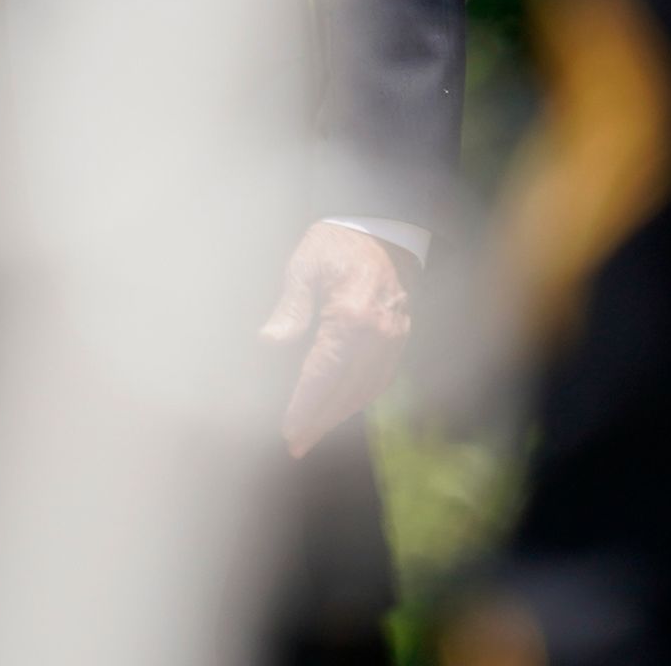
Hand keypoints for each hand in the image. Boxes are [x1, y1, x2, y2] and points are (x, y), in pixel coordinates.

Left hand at [261, 221, 412, 456]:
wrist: (383, 225)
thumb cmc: (337, 241)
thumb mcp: (305, 265)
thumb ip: (290, 307)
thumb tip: (270, 344)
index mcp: (351, 316)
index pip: (323, 375)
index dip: (305, 407)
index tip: (288, 431)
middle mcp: (378, 333)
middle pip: (345, 391)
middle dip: (319, 421)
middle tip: (295, 445)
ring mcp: (394, 337)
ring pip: (365, 390)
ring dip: (339, 415)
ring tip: (312, 432)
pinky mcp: (401, 335)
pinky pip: (381, 378)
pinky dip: (360, 398)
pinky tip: (341, 407)